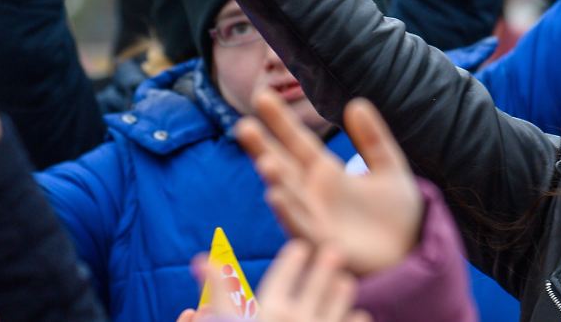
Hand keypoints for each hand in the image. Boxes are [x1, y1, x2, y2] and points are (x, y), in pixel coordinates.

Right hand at [184, 242, 368, 321]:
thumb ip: (219, 293)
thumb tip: (201, 258)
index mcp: (269, 310)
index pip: (285, 273)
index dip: (293, 258)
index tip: (300, 247)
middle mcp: (296, 319)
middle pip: (317, 283)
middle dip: (326, 265)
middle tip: (334, 250)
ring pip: (338, 303)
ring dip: (342, 291)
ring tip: (346, 281)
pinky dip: (355, 321)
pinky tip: (359, 315)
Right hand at [235, 93, 422, 276]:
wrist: (410, 254)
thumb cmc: (397, 214)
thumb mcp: (389, 167)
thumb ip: (373, 139)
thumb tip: (356, 102)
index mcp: (326, 173)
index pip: (297, 141)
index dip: (280, 120)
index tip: (262, 95)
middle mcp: (312, 194)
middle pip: (282, 165)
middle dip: (262, 148)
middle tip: (244, 126)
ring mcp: (315, 219)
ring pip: (289, 196)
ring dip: (276, 181)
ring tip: (265, 162)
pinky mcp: (324, 244)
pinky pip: (302, 227)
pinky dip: (290, 213)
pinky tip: (278, 196)